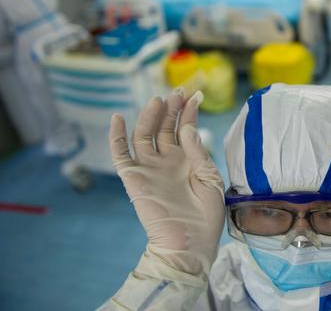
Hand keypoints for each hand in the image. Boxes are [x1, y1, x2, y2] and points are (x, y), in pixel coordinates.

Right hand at [109, 89, 224, 276]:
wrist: (190, 243)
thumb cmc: (206, 216)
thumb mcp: (211, 179)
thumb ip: (198, 152)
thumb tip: (186, 127)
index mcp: (188, 161)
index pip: (185, 129)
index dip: (189, 112)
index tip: (195, 95)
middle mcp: (168, 161)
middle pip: (165, 128)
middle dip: (171, 109)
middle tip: (178, 91)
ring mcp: (150, 168)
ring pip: (145, 135)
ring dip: (150, 116)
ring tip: (159, 100)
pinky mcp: (134, 178)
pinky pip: (120, 154)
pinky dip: (116, 136)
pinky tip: (119, 118)